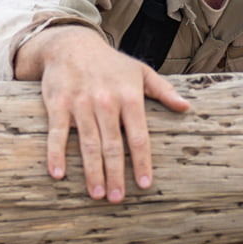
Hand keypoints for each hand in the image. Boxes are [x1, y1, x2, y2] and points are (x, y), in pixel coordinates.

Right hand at [15, 25, 189, 201]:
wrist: (70, 44)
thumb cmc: (109, 63)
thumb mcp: (140, 71)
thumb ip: (163, 90)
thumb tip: (186, 107)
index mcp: (129, 97)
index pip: (139, 136)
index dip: (142, 162)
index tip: (144, 184)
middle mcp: (105, 101)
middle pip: (112, 146)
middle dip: (115, 175)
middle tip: (116, 198)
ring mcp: (80, 103)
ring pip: (87, 143)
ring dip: (91, 171)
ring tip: (95, 194)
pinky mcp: (57, 103)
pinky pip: (56, 134)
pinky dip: (56, 154)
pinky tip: (58, 174)